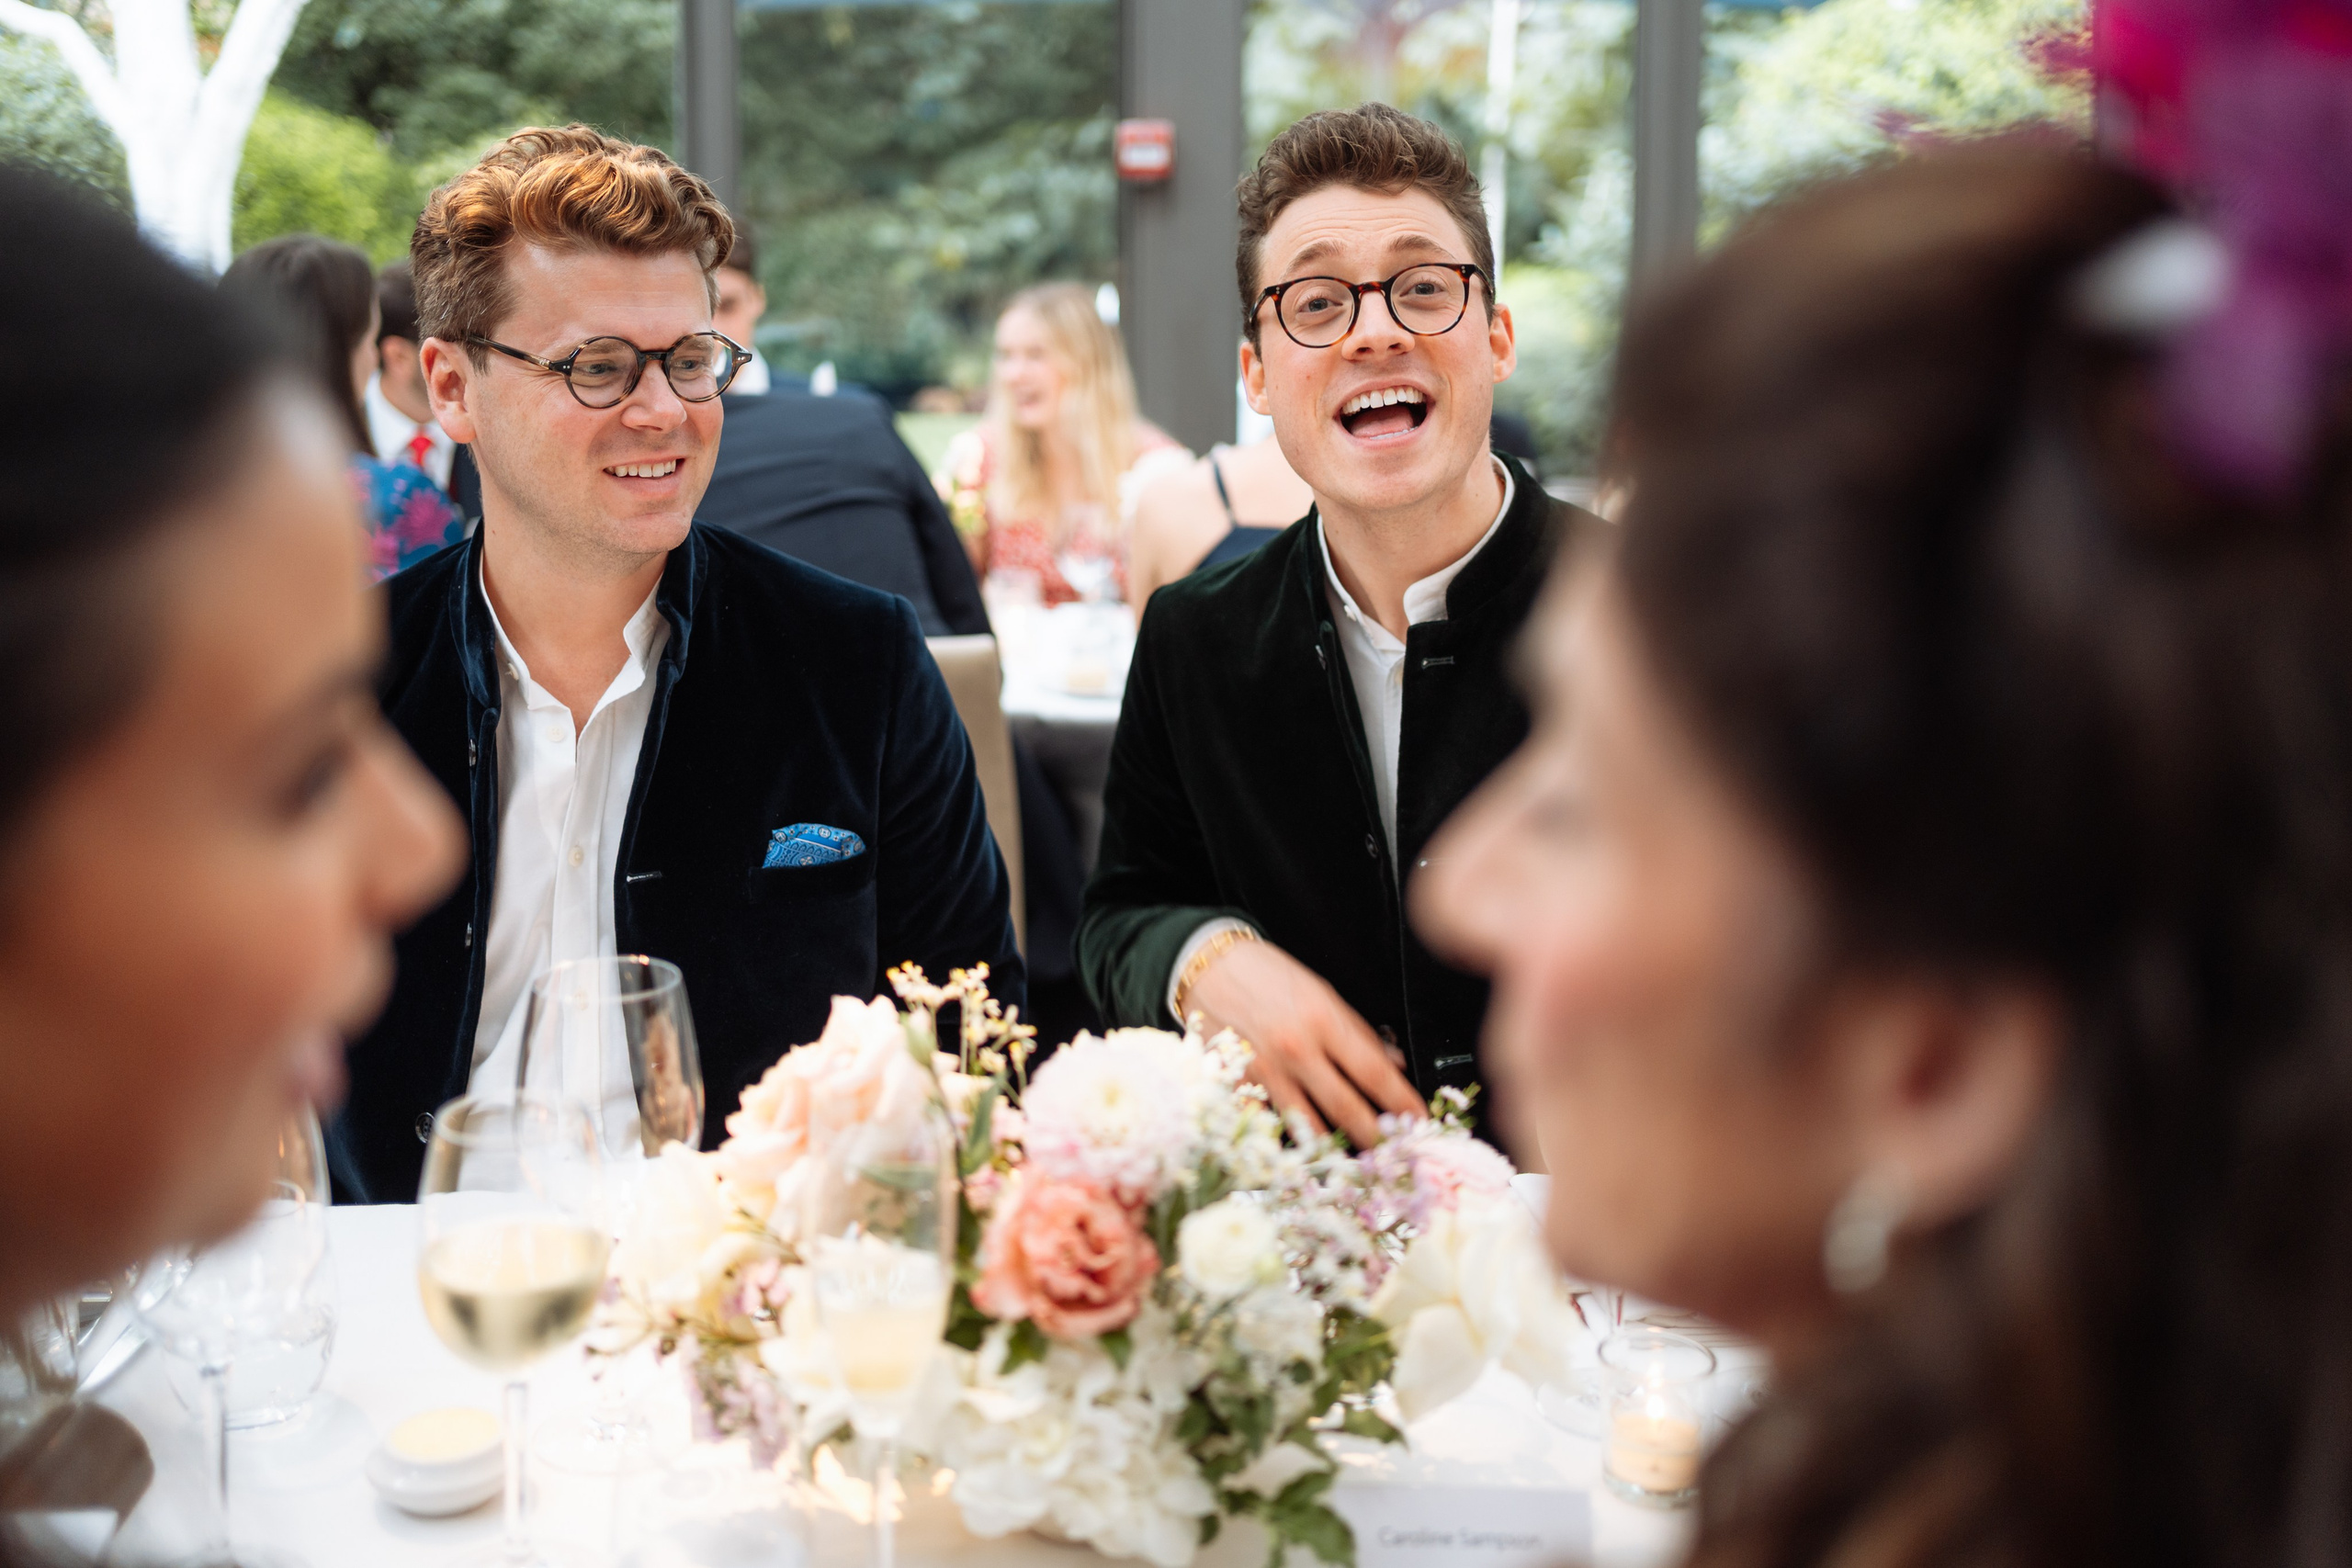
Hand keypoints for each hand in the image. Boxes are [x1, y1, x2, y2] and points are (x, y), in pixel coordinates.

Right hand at [1184, 939, 1425, 1144]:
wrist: (1208, 968)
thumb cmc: (1268, 975)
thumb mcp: (1321, 992)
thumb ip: (1356, 1031)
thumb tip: (1393, 1064)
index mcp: (1323, 1020)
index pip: (1374, 1072)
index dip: (1401, 1102)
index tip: (1419, 1121)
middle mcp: (1295, 1050)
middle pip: (1346, 1107)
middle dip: (1376, 1137)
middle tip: (1396, 1155)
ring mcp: (1265, 1073)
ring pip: (1308, 1127)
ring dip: (1336, 1150)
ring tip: (1357, 1166)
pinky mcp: (1238, 1086)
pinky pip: (1270, 1125)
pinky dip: (1290, 1141)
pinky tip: (1306, 1156)